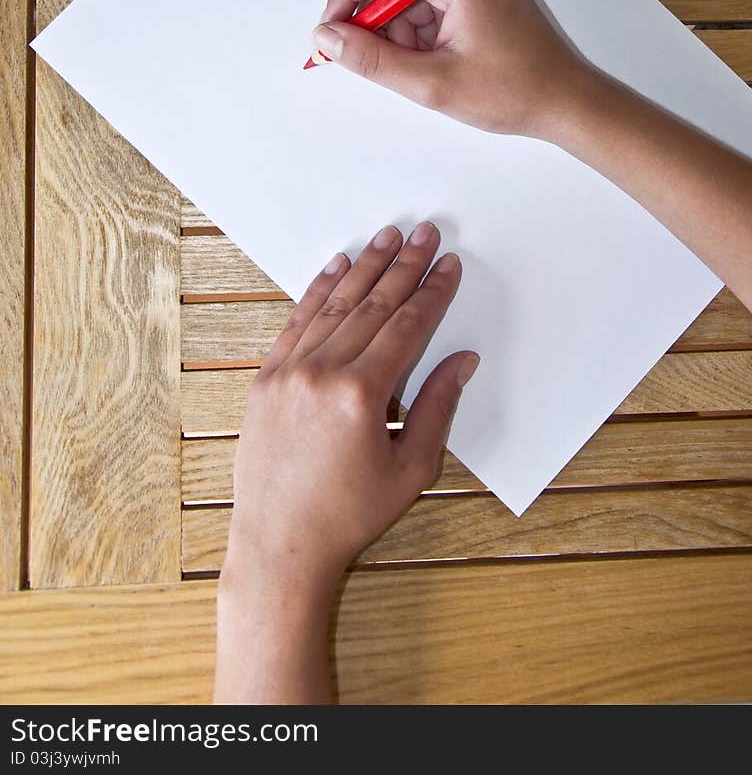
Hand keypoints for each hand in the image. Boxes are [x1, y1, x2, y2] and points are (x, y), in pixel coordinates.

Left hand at [221, 221, 477, 598]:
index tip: (448, 265)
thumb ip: (438, 408)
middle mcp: (322, 373)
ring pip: (335, 305)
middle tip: (426, 233)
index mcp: (362, 396)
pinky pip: (297, 321)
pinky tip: (338, 265)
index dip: (432, 292)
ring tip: (388, 235)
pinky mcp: (266, 378)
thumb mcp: (410, 468)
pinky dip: (318, 290)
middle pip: (373, 305)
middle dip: (404, 265)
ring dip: (365, 266)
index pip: (407, 327)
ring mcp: (289, 372)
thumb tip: (461, 360)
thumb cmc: (349, 514)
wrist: (280, 543)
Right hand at [311, 0, 585, 135]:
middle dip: (374, 23)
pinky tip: (430, 67)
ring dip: (398, 35)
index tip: (329, 33)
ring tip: (418, 74)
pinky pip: (430, 8)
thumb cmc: (514, 92)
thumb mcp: (432, 83)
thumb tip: (326, 38)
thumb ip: (373, 60)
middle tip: (368, 63)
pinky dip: (418, 38)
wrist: (567, 104)